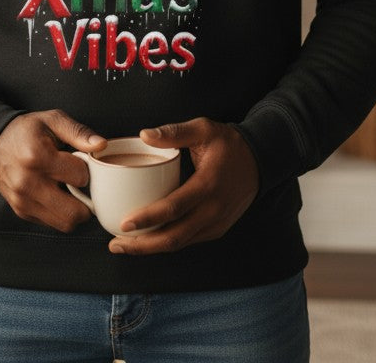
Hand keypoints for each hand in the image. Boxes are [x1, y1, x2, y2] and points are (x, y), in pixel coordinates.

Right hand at [0, 110, 106, 232]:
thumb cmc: (28, 130)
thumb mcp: (53, 120)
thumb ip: (79, 132)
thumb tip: (101, 145)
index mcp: (37, 157)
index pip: (80, 176)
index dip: (86, 169)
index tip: (80, 161)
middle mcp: (27, 183)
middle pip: (74, 212)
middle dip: (87, 200)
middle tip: (83, 184)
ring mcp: (22, 201)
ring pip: (65, 223)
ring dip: (75, 210)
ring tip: (71, 190)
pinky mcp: (21, 211)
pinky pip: (52, 223)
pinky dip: (61, 213)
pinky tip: (58, 194)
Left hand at [107, 118, 259, 255]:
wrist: (260, 160)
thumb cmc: (228, 144)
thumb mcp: (203, 129)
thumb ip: (174, 132)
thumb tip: (144, 135)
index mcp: (208, 185)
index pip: (174, 208)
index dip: (148, 219)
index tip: (123, 224)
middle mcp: (213, 210)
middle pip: (174, 237)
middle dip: (142, 245)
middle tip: (115, 244)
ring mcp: (217, 223)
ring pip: (180, 243)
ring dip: (151, 248)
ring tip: (124, 245)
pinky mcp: (217, 229)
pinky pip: (188, 240)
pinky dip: (166, 243)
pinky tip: (147, 239)